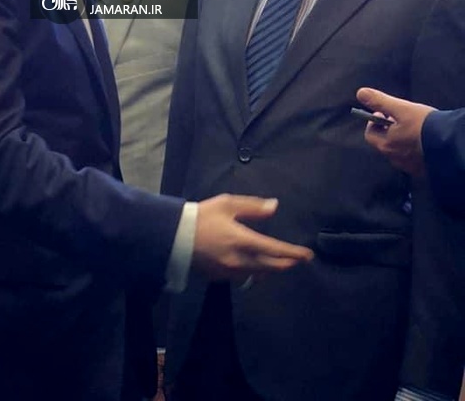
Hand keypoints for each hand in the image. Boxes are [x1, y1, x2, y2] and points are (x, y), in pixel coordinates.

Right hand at [192, 194, 312, 281]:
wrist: (173, 237)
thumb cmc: (202, 217)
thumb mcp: (227, 204)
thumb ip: (252, 207)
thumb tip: (274, 206)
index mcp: (243, 240)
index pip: (275, 250)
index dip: (294, 253)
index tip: (308, 255)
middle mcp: (240, 260)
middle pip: (271, 267)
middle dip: (286, 264)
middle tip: (296, 260)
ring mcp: (229, 271)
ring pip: (257, 274)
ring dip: (270, 269)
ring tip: (277, 262)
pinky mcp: (219, 277)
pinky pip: (242, 276)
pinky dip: (253, 271)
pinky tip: (253, 265)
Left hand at [356, 87, 435, 175]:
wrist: (452, 144)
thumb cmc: (425, 126)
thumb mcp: (402, 109)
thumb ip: (380, 101)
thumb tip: (361, 93)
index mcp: (386, 145)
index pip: (370, 134)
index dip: (374, 121)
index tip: (384, 113)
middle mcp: (394, 159)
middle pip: (383, 143)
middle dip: (387, 130)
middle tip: (399, 119)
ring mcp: (409, 167)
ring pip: (397, 151)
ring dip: (400, 140)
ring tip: (412, 128)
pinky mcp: (422, 171)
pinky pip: (411, 159)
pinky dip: (412, 149)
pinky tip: (422, 141)